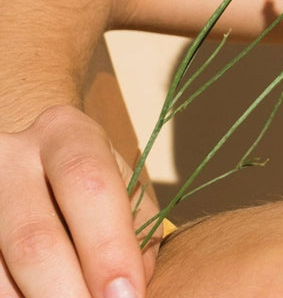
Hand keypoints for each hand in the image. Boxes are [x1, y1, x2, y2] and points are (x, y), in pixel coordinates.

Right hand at [0, 105, 157, 297]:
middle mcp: (11, 157)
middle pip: (34, 238)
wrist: (24, 165)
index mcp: (65, 134)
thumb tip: (130, 289)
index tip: (125, 296)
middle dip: (68, 292)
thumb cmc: (88, 183)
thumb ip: (136, 228)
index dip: (107, 247)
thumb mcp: (121, 183)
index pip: (88, 185)